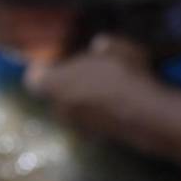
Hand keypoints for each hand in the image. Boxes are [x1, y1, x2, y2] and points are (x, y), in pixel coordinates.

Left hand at [25, 35, 158, 131]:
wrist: (146, 113)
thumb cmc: (123, 73)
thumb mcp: (117, 46)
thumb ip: (104, 44)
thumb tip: (100, 44)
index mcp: (53, 83)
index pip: (34, 78)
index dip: (45, 68)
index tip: (59, 59)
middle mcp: (58, 108)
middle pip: (56, 93)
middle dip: (69, 82)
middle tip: (90, 68)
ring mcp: (77, 126)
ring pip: (75, 107)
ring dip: (88, 97)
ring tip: (111, 83)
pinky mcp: (98, 137)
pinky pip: (94, 118)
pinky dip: (103, 110)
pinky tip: (124, 99)